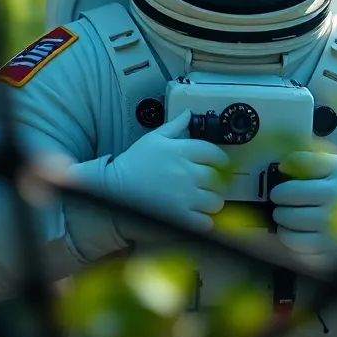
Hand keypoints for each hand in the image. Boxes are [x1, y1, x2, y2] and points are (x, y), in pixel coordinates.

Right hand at [103, 111, 229, 240]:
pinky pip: (206, 222)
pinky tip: (197, 218)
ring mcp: (185, 197)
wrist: (114, 186)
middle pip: (218, 180)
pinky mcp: (179, 218)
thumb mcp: (153, 138)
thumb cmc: (134, 160)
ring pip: (216, 202)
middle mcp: (188, 173)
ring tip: (203, 202)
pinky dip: (205, 222)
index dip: (222, 160)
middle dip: (216, 183)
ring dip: (212, 202)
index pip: (215, 154)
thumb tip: (189, 113)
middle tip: (209, 186)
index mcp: (183, 151)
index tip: (221, 165)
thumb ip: (175, 125)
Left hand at [270, 151, 336, 271]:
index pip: (288, 193)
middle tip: (286, 206)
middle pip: (286, 216)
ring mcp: (331, 243)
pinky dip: (297, 246)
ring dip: (285, 229)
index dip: (279, 191)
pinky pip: (302, 255)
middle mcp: (330, 219)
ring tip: (291, 222)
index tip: (282, 191)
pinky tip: (304, 236)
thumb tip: (283, 165)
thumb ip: (311, 161)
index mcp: (332, 191)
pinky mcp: (334, 260)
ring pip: (290, 238)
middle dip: (281, 210)